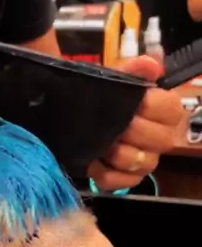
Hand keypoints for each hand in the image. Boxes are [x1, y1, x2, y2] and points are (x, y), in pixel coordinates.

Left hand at [89, 56, 183, 190]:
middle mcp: (162, 138)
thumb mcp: (115, 78)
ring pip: (139, 162)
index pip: (171, 109)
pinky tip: (93, 162)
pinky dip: (103, 173)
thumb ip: (133, 69)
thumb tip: (153, 64)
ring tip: (100, 142)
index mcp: (165, 111)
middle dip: (130, 131)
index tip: (131, 103)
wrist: (74, 117)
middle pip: (160, 140)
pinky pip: (120, 182)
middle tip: (108, 124)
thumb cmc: (104, 98)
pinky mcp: (129, 180)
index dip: (149, 106)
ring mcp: (146, 162)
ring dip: (116, 153)